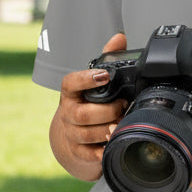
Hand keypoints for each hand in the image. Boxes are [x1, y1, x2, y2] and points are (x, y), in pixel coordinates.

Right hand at [49, 33, 128, 179]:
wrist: (71, 136)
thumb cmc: (87, 103)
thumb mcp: (94, 82)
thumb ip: (107, 59)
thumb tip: (119, 37)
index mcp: (71, 93)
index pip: (70, 83)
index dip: (86, 79)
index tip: (104, 75)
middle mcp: (68, 114)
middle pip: (82, 114)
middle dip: (106, 111)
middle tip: (123, 105)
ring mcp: (71, 134)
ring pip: (87, 134)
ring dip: (108, 129)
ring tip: (123, 123)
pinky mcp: (78, 152)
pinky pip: (90, 154)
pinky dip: (104, 150)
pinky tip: (114, 143)